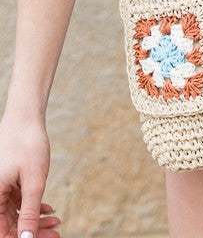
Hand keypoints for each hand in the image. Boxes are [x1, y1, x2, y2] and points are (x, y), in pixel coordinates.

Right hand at [0, 112, 60, 236]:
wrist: (26, 116)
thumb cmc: (28, 144)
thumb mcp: (34, 181)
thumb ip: (30, 212)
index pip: (4, 232)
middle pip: (9, 224)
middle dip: (33, 231)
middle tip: (57, 232)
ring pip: (14, 214)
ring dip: (35, 219)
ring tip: (57, 221)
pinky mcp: (6, 180)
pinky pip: (17, 201)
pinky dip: (32, 206)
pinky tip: (49, 209)